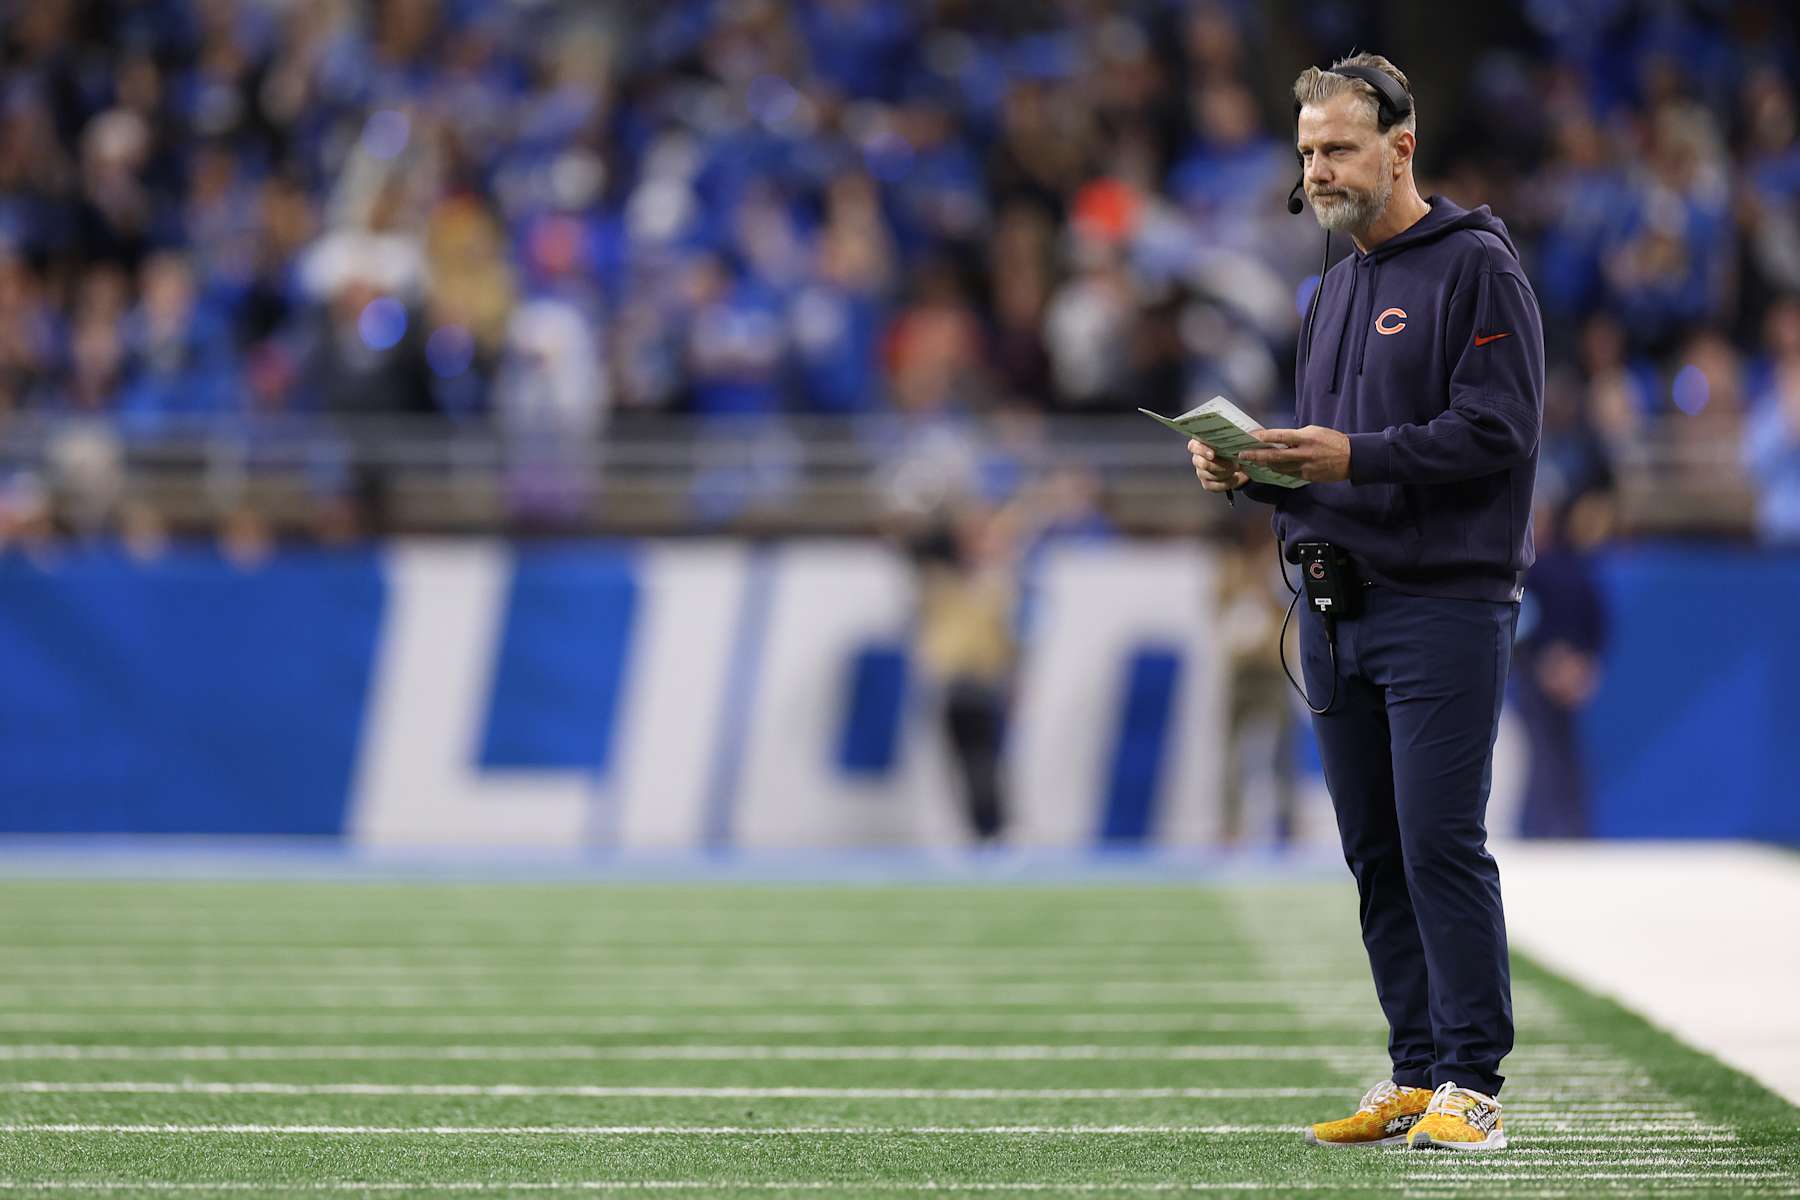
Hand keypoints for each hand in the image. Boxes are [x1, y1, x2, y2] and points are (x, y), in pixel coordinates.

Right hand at [1188, 438, 1247, 492]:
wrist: (1242, 461)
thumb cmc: (1236, 446)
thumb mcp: (1237, 440)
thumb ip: (1233, 440)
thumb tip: (1239, 445)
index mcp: (1201, 443)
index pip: (1193, 446)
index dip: (1201, 450)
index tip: (1213, 454)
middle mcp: (1198, 457)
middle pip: (1201, 463)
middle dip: (1219, 465)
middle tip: (1235, 464)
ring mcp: (1201, 471)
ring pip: (1208, 475)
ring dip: (1224, 473)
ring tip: (1237, 469)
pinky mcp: (1207, 483)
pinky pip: (1212, 486)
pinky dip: (1225, 484)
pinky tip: (1235, 479)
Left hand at [1237, 426, 1351, 482]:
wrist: (1352, 457)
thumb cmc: (1332, 440)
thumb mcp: (1314, 432)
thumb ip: (1296, 436)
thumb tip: (1278, 439)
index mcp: (1306, 438)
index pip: (1281, 436)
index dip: (1265, 437)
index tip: (1251, 437)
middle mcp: (1304, 453)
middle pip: (1276, 456)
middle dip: (1257, 456)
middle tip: (1242, 455)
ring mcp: (1306, 467)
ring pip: (1280, 468)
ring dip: (1264, 465)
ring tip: (1251, 463)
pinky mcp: (1307, 477)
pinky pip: (1289, 474)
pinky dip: (1278, 471)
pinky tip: (1268, 469)